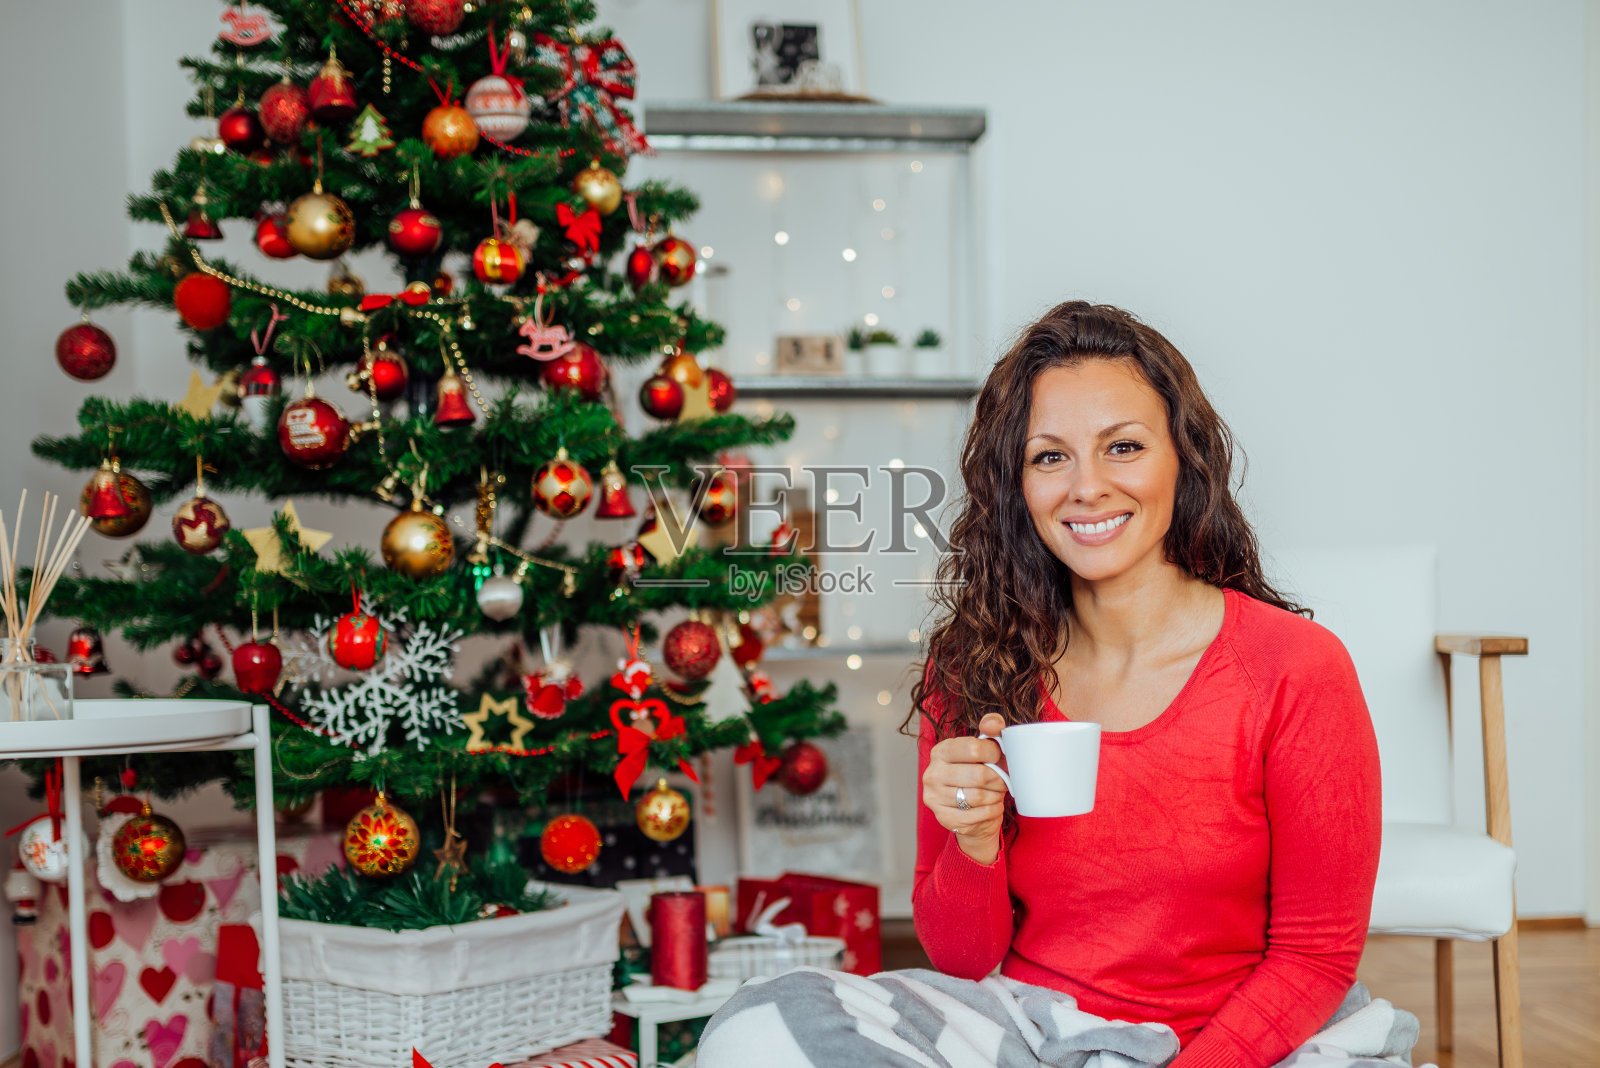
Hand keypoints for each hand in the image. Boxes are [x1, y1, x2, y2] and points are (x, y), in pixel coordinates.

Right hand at [922, 712, 1008, 864]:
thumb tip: (992, 723)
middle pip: (979, 775)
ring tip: (995, 793)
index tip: (999, 758)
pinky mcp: (944, 818)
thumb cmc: (978, 774)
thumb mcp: (984, 749)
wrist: (970, 811)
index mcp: (941, 751)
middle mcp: (932, 773)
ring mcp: (935, 798)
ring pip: (980, 797)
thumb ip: (991, 730)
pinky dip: (992, 811)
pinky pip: (979, 815)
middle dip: (998, 779)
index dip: (995, 754)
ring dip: (996, 796)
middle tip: (1002, 780)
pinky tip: (990, 807)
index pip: (973, 748)